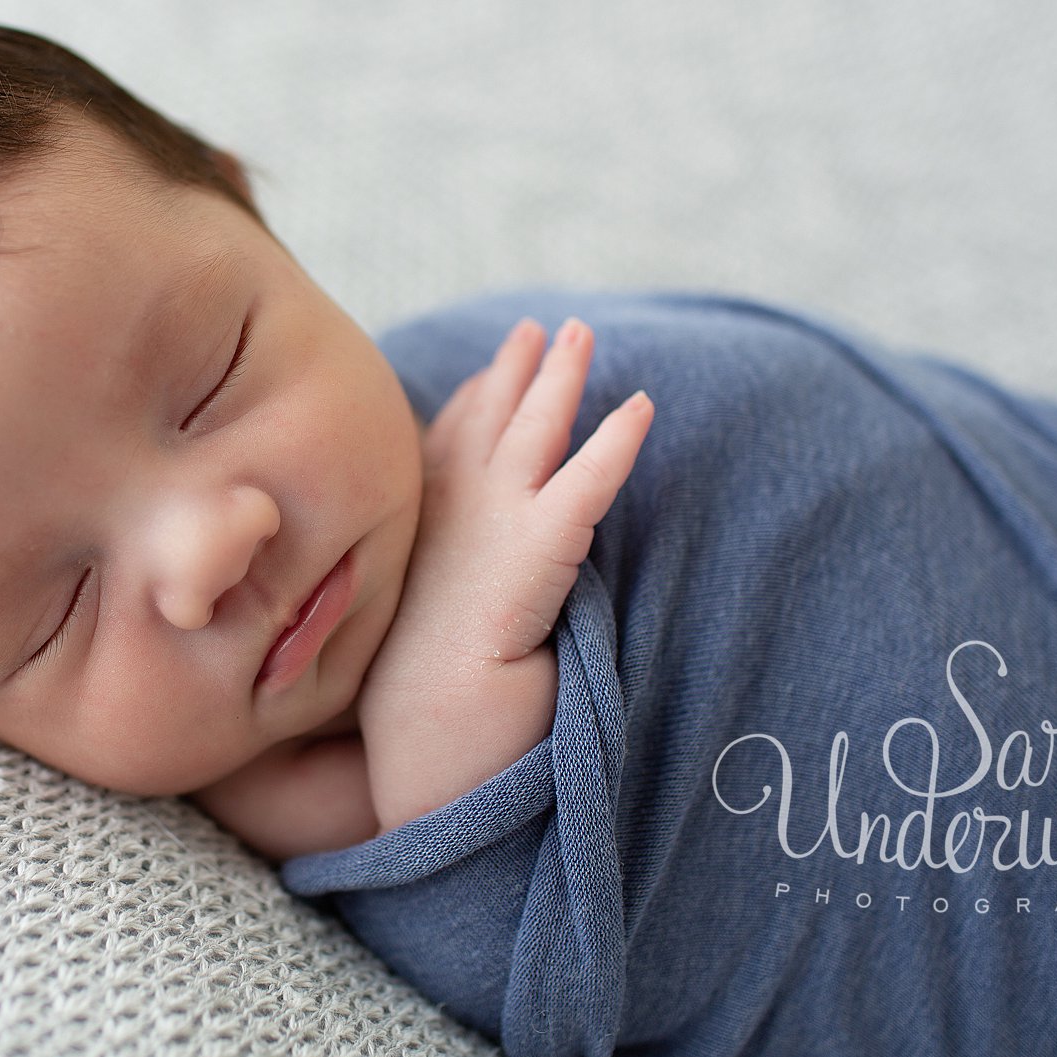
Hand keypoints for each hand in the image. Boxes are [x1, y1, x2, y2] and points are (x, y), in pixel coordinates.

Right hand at [390, 315, 653, 670]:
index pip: (446, 446)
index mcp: (418, 526)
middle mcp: (451, 507)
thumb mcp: (412, 625)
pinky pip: (591, 476)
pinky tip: (643, 407)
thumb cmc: (419, 701)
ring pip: (538, 428)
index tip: (489, 374)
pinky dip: (619, 439)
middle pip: (489, 417)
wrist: (430, 726)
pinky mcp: (543, 540)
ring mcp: (494, 518)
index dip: (472, 404)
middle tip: (536, 329)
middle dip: (515, 369)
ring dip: (562, 377)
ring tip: (583, 334)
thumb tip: (448, 589)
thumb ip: (432, 589)